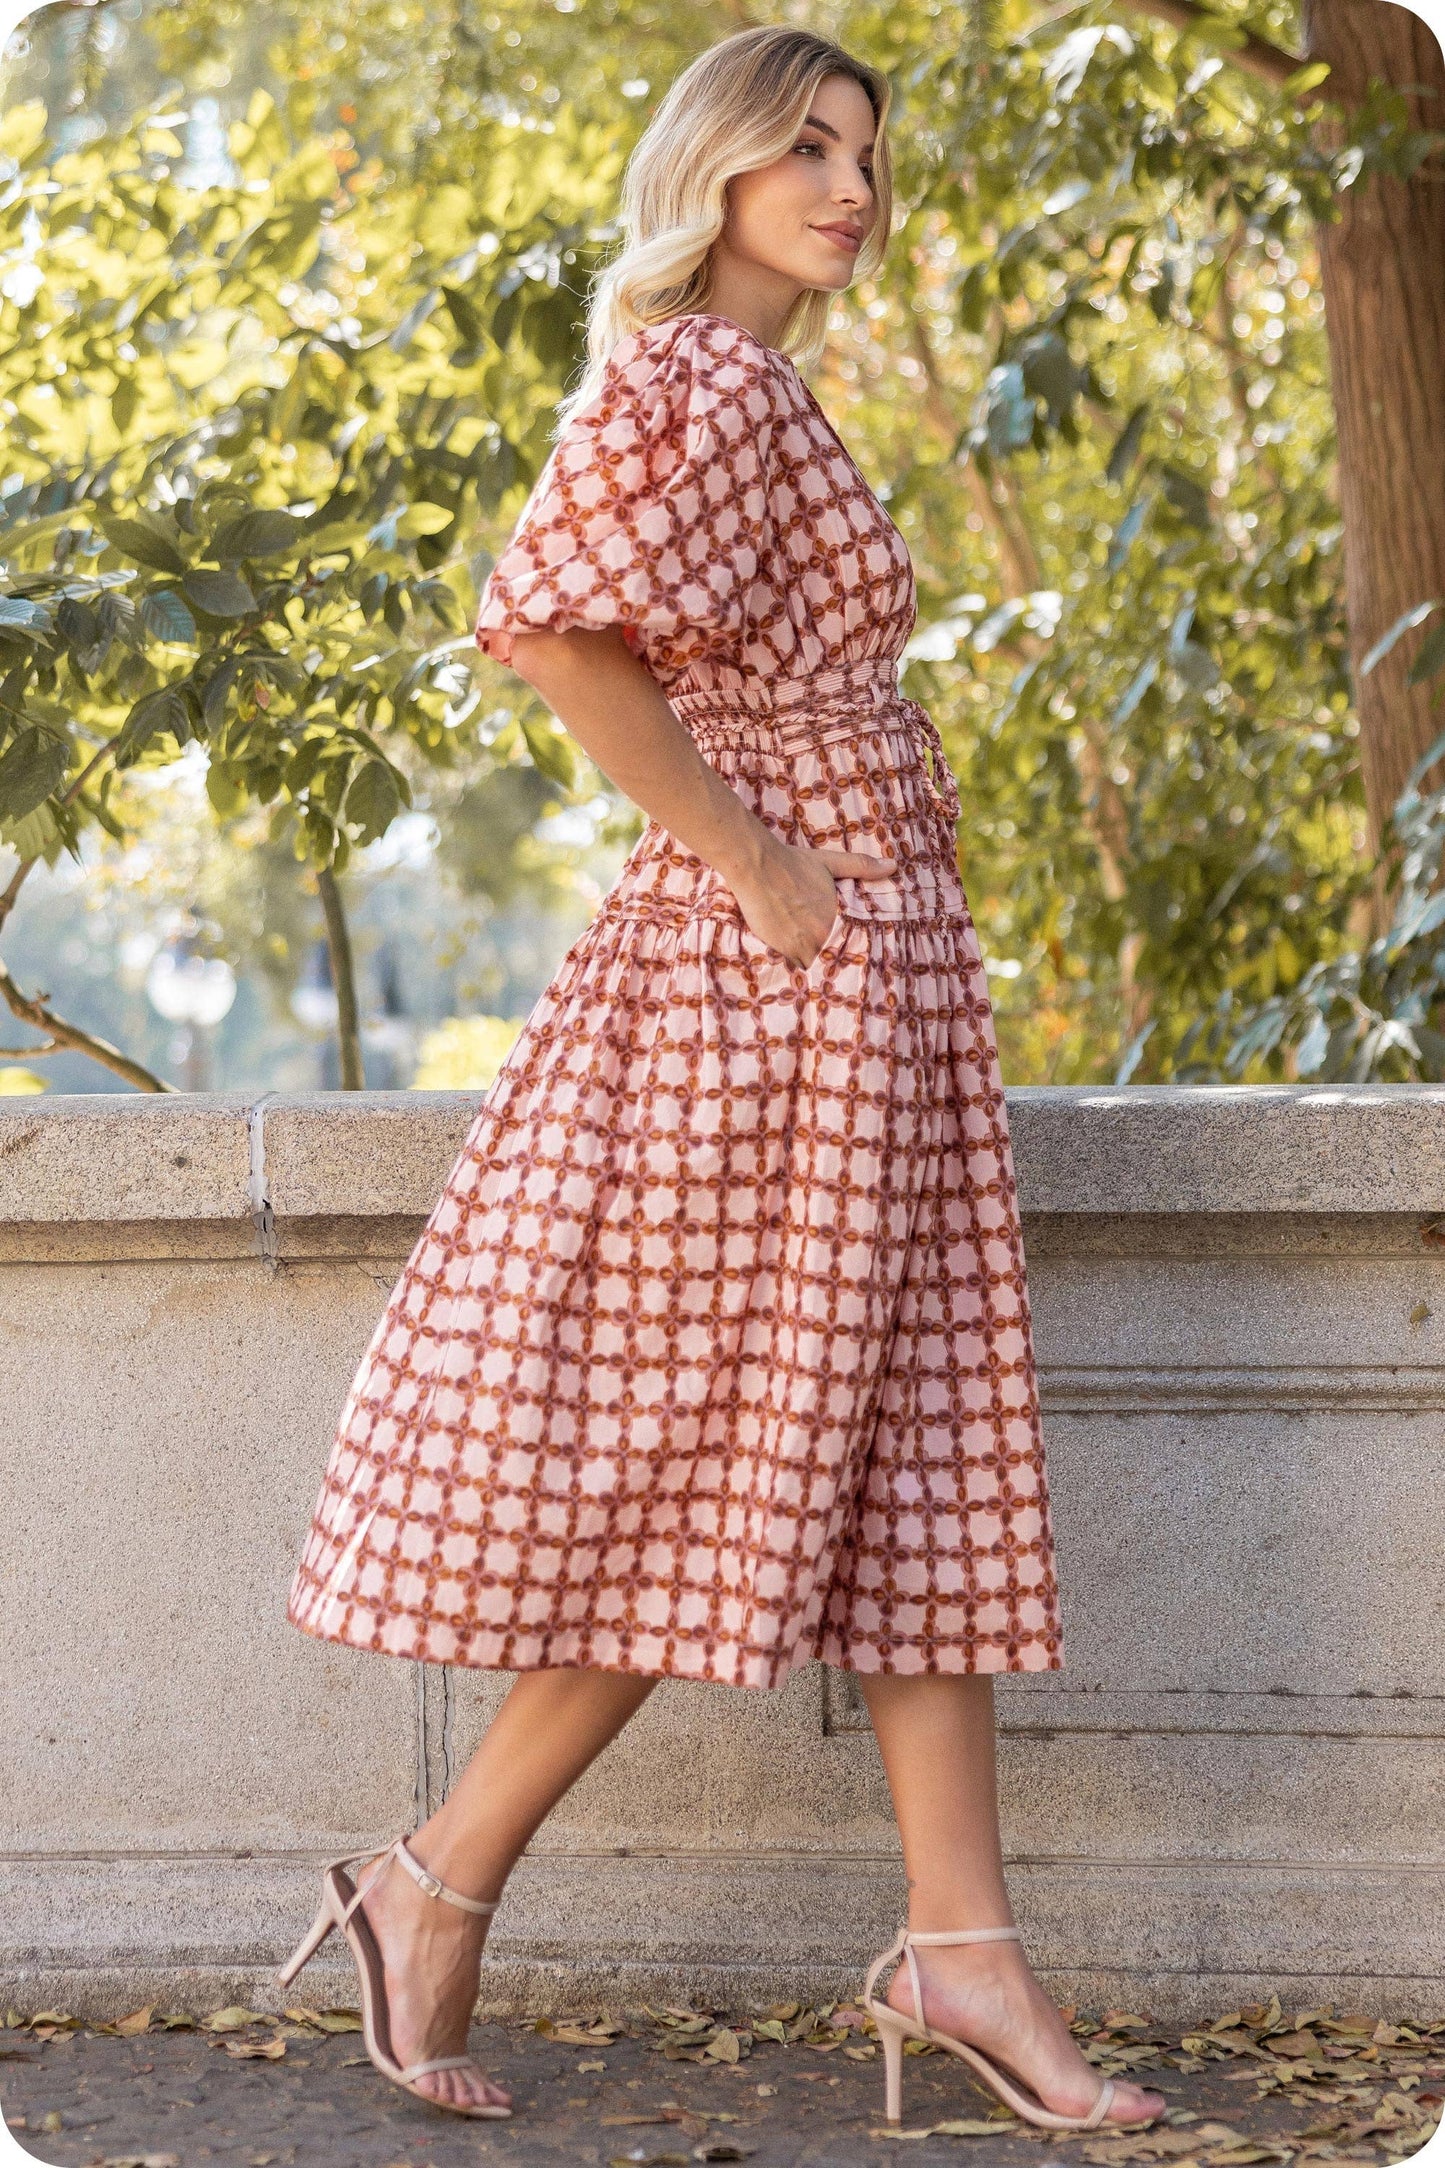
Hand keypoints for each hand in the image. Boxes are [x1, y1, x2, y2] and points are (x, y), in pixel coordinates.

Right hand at [728, 840, 896, 968]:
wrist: (757, 866)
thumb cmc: (792, 863)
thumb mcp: (830, 863)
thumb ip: (862, 867)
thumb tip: (894, 866)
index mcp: (835, 920)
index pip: (847, 947)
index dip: (844, 952)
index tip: (845, 957)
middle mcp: (819, 936)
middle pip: (827, 959)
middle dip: (826, 959)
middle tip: (824, 964)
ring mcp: (797, 944)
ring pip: (808, 964)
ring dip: (807, 962)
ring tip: (807, 964)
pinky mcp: (777, 948)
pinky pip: (788, 965)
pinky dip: (789, 963)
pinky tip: (788, 961)